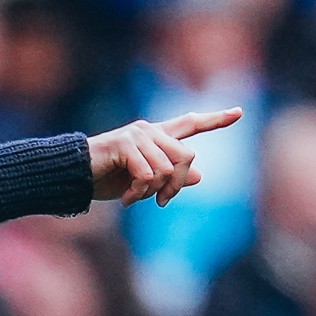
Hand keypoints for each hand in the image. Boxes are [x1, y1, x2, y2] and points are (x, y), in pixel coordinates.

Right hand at [87, 108, 242, 206]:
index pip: (191, 124)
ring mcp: (138, 135)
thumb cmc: (107, 179)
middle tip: (161, 203)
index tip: (240, 112)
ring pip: (168, 169)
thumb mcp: (144, 183)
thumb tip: (199, 176)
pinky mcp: (126, 144)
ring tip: (134, 199)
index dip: (216, 119)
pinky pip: (148, 174)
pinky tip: (127, 199)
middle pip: (187, 156)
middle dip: (177, 185)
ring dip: (152, 192)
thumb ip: (171, 178)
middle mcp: (151, 130)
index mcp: (157, 136)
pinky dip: (139, 193)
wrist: (75, 177)